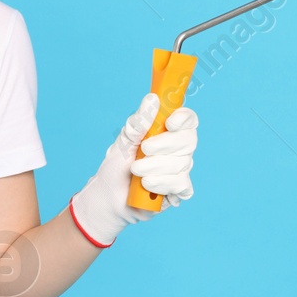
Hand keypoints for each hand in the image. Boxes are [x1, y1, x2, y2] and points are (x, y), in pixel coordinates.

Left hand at [69, 93, 198, 245]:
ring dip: (154, 167)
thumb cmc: (117, 166)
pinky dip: (160, 184)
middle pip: (188, 140)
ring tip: (136, 172)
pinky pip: (180, 184)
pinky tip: (146, 185)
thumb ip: (139, 122)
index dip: (183, 119)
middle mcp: (179, 150)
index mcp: (167, 133)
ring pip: (181, 163)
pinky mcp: (179, 190)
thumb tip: (152, 99)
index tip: (169, 123)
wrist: (108, 197)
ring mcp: (181, 170)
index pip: (188, 120)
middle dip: (163, 145)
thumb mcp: (124, 141)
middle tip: (143, 150)